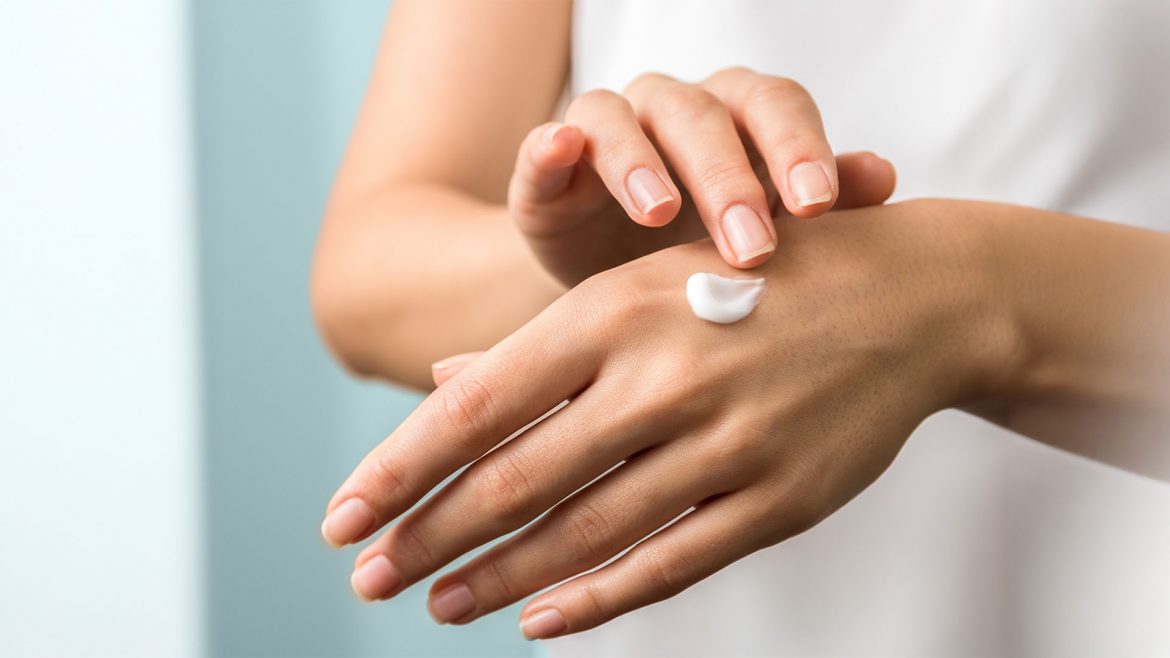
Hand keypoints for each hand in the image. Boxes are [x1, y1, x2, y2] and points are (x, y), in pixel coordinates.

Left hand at [321, 200, 1009, 637]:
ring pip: (584, 533)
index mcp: (614, 310)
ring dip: (499, 578)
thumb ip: (542, 342)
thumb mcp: (644, 282)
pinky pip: (671, 562)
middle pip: (515, 479)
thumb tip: (440, 383)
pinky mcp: (779, 498)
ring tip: (437, 604)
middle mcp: (662, 377)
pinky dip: (598, 599)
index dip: (399, 469)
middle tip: (366, 577)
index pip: (476, 406)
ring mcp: (726, 443)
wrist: (911, 297)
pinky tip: (541, 621)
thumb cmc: (753, 281)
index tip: (340, 517)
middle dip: (428, 536)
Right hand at [508, 67, 896, 285]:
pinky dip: (549, 145)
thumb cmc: (707, 258)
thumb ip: (822, 205)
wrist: (617, 298)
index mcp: (737, 118)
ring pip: (620, 117)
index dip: (796, 145)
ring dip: (640, 160)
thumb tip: (883, 178)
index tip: (818, 204)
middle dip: (727, 178)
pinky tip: (561, 150)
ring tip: (659, 213)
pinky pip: (543, 143)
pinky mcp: (546, 169)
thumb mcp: (768, 237)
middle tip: (751, 247)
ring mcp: (606, 132)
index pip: (774, 107)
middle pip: (701, 114)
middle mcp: (672, 111)